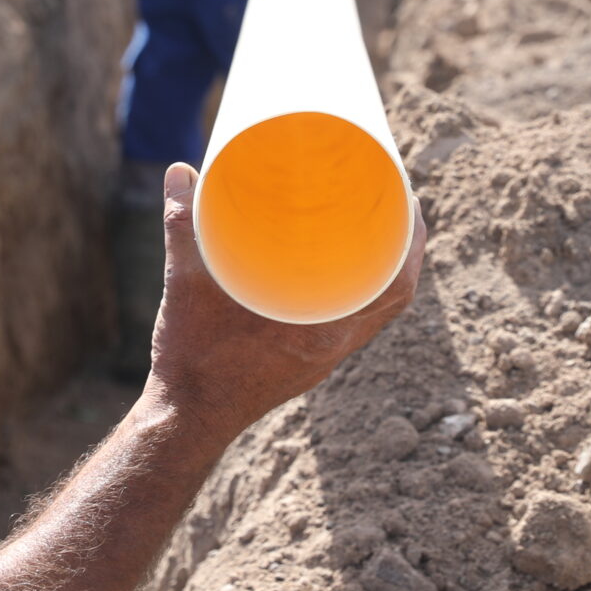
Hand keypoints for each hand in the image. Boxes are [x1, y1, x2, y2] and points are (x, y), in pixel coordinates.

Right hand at [145, 162, 422, 439]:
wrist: (186, 419)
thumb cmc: (191, 357)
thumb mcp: (183, 283)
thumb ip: (182, 224)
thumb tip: (178, 171)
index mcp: (322, 330)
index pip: (395, 284)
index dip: (412, 237)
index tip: (407, 193)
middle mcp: (333, 345)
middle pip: (395, 292)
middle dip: (403, 242)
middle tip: (392, 195)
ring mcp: (324, 357)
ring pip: (376, 309)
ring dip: (384, 268)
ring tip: (374, 223)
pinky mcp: (309, 361)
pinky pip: (352, 321)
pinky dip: (358, 291)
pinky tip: (340, 269)